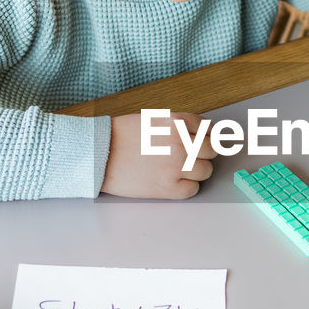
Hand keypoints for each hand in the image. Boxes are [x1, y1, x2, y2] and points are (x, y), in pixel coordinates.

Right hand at [100, 111, 216, 198]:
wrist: (97, 154)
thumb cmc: (119, 135)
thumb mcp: (153, 119)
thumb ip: (177, 125)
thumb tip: (199, 134)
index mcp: (177, 122)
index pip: (209, 128)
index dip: (207, 136)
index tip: (206, 141)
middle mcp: (181, 142)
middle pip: (211, 151)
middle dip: (203, 154)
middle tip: (192, 157)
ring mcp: (177, 166)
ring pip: (206, 171)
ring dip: (196, 171)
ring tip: (179, 170)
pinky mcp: (168, 187)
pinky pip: (193, 189)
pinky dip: (187, 187)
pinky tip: (174, 182)